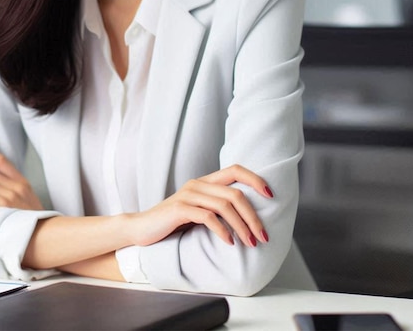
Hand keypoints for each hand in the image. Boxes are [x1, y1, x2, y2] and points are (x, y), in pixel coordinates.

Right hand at [128, 165, 271, 247]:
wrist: (141, 228)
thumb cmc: (172, 222)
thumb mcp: (197, 211)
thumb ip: (216, 207)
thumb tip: (248, 216)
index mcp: (204, 181)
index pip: (235, 169)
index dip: (255, 179)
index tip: (271, 195)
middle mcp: (197, 184)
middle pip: (234, 193)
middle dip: (253, 216)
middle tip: (263, 236)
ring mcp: (187, 195)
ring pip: (224, 205)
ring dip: (242, 226)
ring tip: (250, 243)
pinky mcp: (179, 209)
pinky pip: (207, 216)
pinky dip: (222, 230)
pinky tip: (229, 242)